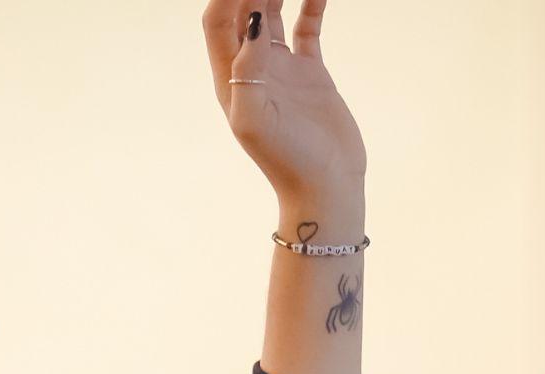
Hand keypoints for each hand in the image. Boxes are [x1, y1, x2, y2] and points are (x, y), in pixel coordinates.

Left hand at [203, 0, 365, 211]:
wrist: (326, 185)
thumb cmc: (287, 161)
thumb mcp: (255, 120)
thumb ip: (246, 72)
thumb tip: (252, 23)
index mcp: (229, 79)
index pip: (218, 21)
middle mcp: (252, 68)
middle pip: (243, 11)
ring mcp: (281, 68)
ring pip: (273, 12)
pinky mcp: (309, 72)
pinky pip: (307, 27)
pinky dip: (312, 4)